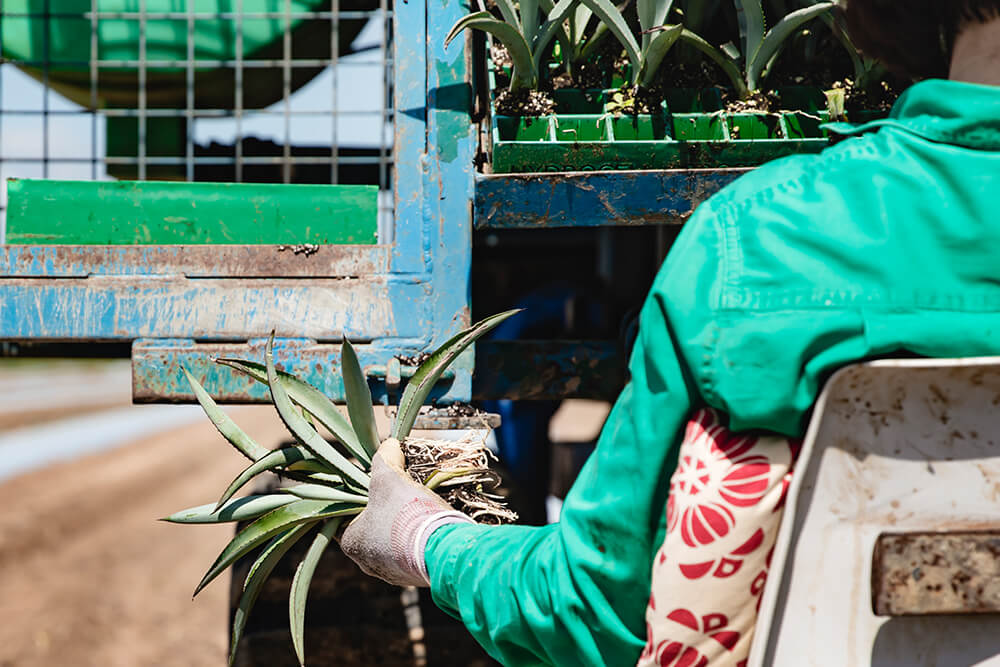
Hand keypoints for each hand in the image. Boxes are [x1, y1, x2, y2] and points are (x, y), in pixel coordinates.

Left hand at [340, 438, 473, 586]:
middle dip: (386, 513)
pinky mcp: (415, 578)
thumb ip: (385, 458)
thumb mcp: (389, 477)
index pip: (346, 517)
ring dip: (405, 528)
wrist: (443, 549)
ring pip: (394, 544)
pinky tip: (432, 527)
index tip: (376, 487)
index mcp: (351, 542)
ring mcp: (392, 574)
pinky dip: (420, 541)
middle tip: (401, 495)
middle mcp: (367, 564)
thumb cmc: (406, 513)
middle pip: (372, 530)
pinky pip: (413, 555)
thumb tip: (389, 444)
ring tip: (420, 509)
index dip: (360, 498)